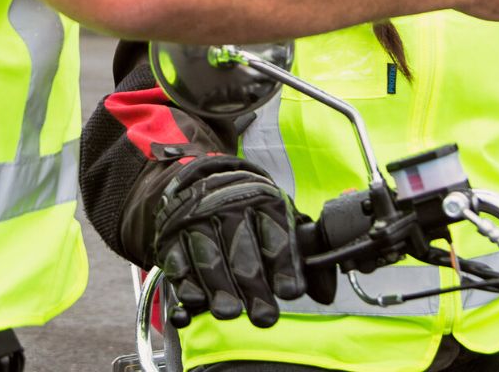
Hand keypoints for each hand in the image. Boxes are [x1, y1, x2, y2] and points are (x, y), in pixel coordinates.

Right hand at [148, 154, 306, 327]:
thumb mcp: (282, 222)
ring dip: (219, 287)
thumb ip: (306, 257)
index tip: (291, 292)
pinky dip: (185, 282)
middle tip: (264, 317)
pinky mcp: (172, 235)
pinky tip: (194, 302)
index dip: (284, 265)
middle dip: (254, 286)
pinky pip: (177, 260)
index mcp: (264, 201)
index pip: (276, 234)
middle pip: (242, 250)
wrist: (204, 181)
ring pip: (208, 256)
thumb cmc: (252, 212)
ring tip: (229, 313)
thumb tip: (326, 295)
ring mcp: (198, 220)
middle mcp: (230, 207)